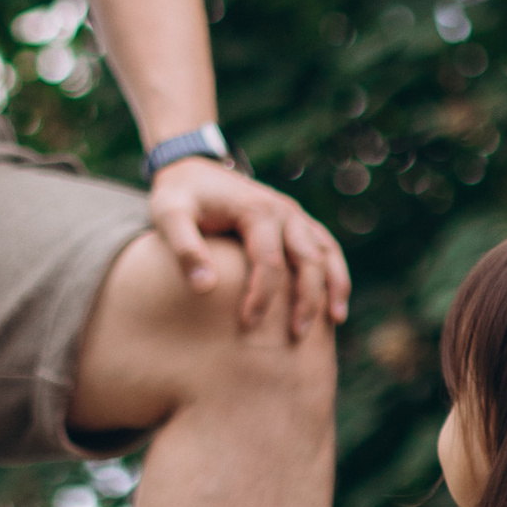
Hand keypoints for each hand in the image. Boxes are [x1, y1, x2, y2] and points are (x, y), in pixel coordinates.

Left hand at [148, 152, 349, 343]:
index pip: (269, 261)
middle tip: (296, 337)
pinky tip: (335, 305)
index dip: (262, 296)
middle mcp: (284, 211)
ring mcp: (294, 215)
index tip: (248, 325)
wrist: (192, 170)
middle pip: (308, 260)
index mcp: (257, 210)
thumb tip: (205, 288)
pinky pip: (326, 248)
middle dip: (305, 300)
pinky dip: (336, 274)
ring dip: (332, 287)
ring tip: (334, 323)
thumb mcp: (169, 216)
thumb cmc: (179, 197)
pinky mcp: (297, 222)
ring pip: (326, 253)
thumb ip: (184, 249)